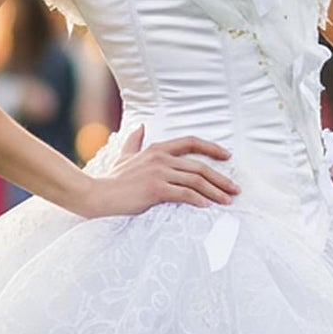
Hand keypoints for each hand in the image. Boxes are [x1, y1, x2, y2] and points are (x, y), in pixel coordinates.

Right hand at [80, 126, 238, 216]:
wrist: (97, 195)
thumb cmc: (112, 179)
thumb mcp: (124, 156)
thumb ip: (134, 141)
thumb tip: (141, 127)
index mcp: (157, 149)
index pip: (191, 142)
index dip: (212, 148)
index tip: (227, 156)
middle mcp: (161, 158)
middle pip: (199, 166)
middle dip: (220, 178)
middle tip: (235, 189)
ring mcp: (158, 173)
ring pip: (195, 181)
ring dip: (215, 191)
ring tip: (227, 201)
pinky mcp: (155, 189)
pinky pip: (183, 194)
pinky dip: (198, 200)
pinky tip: (208, 206)